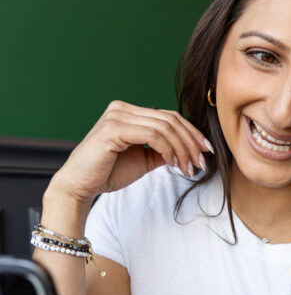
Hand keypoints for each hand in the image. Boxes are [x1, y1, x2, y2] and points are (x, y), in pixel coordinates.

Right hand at [47, 101, 213, 207]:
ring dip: (182, 149)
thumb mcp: (143, 160)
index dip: (191, 132)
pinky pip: (152, 135)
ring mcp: (117, 116)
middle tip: (201, 162)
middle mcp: (122, 108)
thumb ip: (163, 150)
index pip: (168, 116)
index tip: (205, 151)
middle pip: (170, 119)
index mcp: (128, 112)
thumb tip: (187, 150)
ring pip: (164, 127)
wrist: (80, 186)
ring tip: (188, 168)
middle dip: (191, 142)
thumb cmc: (108, 172)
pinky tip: (173, 163)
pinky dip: (168, 149)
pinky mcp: (113, 129)